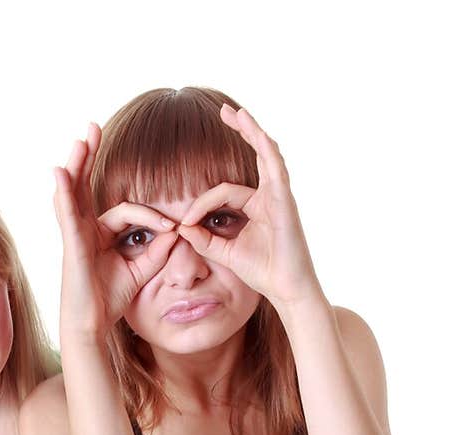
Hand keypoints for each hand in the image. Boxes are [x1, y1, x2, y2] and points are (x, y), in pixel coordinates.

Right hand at [54, 123, 178, 340]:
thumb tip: (177, 232)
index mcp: (100, 235)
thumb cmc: (110, 301)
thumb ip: (157, 251)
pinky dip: (63, 192)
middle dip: (90, 158)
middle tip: (93, 129)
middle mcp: (84, 230)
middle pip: (86, 186)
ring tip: (81, 138)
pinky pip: (67, 213)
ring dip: (77, 164)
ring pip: (74, 192)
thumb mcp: (141, 271)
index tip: (172, 225)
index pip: (127, 212)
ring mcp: (75, 235)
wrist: (92, 325)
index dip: (152, 217)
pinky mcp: (71, 244)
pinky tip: (60, 172)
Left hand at [177, 105, 321, 311]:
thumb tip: (181, 227)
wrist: (286, 288)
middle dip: (241, 131)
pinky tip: (256, 130)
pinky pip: (275, 167)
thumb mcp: (225, 253)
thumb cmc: (262, 272)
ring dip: (252, 130)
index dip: (200, 205)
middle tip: (225, 111)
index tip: (183, 223)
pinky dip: (265, 147)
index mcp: (256, 206)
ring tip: (237, 111)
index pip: (224, 192)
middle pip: (253, 155)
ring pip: (266, 153)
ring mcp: (279, 195)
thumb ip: (204, 240)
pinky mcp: (285, 199)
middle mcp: (269, 195)